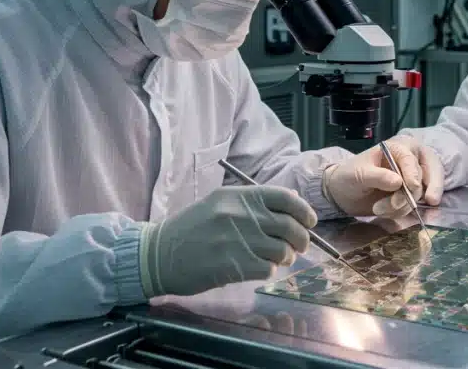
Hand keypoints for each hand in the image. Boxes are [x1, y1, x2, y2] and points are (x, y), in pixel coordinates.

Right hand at [139, 185, 316, 298]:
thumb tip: (291, 207)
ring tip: (276, 259)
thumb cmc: (190, 229)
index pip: (284, 198)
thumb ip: (252, 204)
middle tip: (299, 247)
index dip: (303, 211)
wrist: (157, 255)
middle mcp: (239, 215)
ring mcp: (237, 241)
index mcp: (237, 197)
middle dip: (302, 239)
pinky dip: (268, 271)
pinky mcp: (232, 266)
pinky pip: (267, 269)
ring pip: (282, 251)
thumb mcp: (219, 205)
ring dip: (285, 258)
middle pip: (289, 226)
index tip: (309, 221)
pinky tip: (258, 268)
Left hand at [323, 135, 444, 216]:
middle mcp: (408, 162)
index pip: (410, 159)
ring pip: (418, 194)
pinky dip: (401, 212)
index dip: (413, 173)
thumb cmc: (350, 175)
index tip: (412, 186)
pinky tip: (386, 213)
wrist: (343, 194)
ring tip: (378, 209)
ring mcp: (410, 181)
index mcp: (397, 149)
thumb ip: (378, 176)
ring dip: (401, 206)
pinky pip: (413, 206)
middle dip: (408, 195)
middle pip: (420, 177)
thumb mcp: (359, 174)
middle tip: (396, 206)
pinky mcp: (409, 197)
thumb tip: (398, 182)